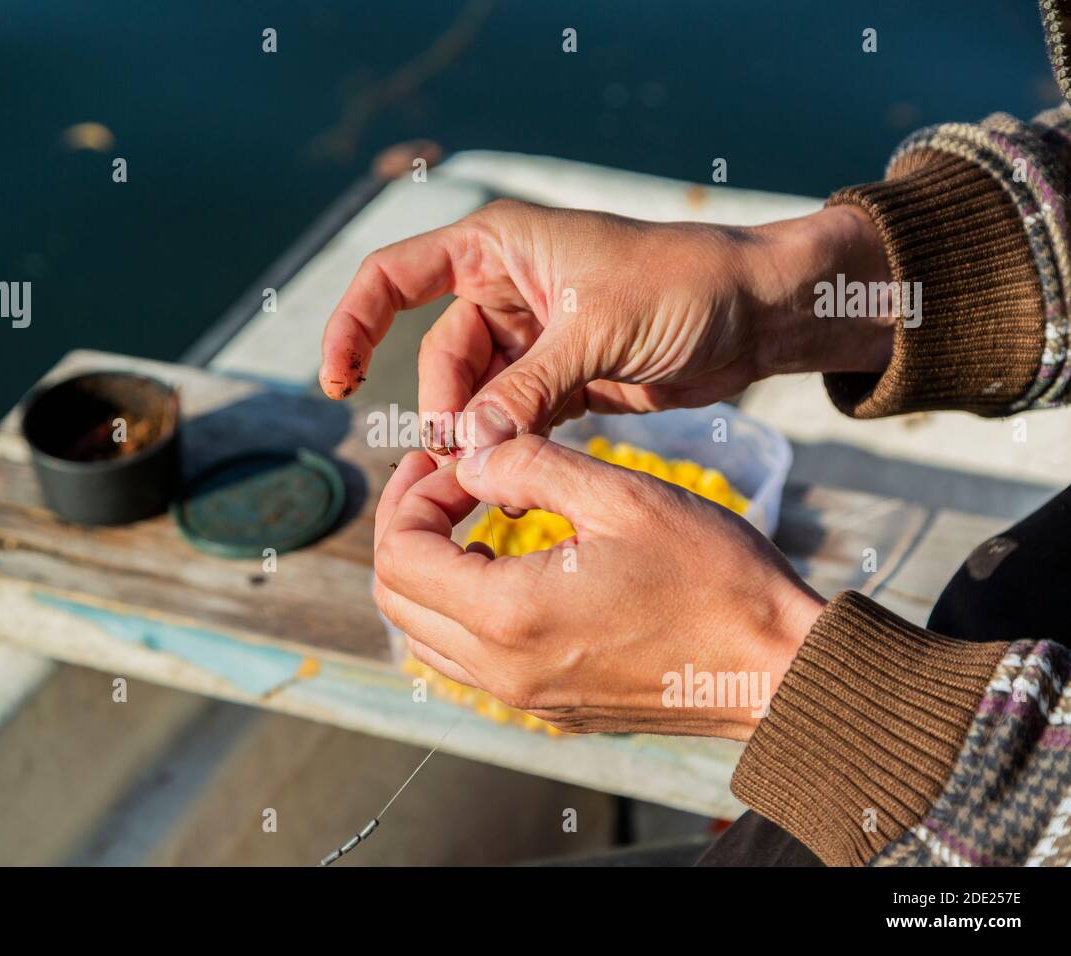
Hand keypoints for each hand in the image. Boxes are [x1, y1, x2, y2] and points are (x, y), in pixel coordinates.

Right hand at [320, 199, 892, 452]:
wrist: (758, 312)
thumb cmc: (686, 287)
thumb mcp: (597, 331)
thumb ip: (525, 389)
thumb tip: (465, 447)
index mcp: (497, 246)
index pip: (393, 276)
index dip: (354, 325)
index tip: (338, 382)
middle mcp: (504, 287)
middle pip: (438, 355)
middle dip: (443, 407)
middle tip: (461, 458)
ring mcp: (531, 337)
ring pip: (473, 394)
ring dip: (475, 434)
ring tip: (485, 474)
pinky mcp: (559, 378)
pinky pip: (510, 414)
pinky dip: (505, 445)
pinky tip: (504, 477)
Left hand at [372, 436, 825, 739]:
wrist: (779, 670)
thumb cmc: (714, 579)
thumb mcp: (621, 496)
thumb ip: (529, 466)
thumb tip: (469, 457)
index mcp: (509, 615)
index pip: (399, 555)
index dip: (411, 496)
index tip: (452, 462)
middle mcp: (502, 669)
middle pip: (396, 601)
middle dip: (407, 529)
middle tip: (444, 480)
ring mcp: (525, 697)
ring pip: (425, 637)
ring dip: (429, 572)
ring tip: (470, 520)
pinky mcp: (551, 707)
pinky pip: (470, 661)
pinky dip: (463, 608)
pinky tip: (508, 567)